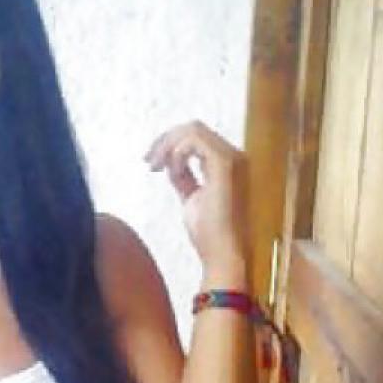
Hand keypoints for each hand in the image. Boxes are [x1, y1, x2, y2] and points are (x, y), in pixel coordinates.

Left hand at [144, 121, 248, 272]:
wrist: (222, 253)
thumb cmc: (210, 234)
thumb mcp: (191, 198)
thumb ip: (184, 178)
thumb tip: (171, 164)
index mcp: (228, 164)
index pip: (198, 137)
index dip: (170, 143)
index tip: (151, 163)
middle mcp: (234, 157)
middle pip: (194, 128)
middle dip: (165, 140)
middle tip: (148, 161)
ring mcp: (232, 159)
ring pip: (193, 130)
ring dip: (167, 145)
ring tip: (155, 166)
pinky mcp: (225, 165)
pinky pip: (195, 141)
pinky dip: (176, 153)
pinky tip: (170, 172)